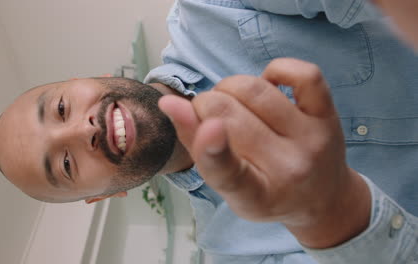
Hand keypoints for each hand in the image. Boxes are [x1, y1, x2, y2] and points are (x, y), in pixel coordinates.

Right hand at [159, 58, 370, 247]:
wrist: (323, 197)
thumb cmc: (266, 191)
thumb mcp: (226, 186)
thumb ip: (193, 144)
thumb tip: (169, 102)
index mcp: (256, 197)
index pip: (231, 175)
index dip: (214, 149)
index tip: (207, 128)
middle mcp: (289, 169)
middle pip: (229, 115)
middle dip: (205, 105)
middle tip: (209, 113)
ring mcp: (314, 140)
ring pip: (256, 90)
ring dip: (229, 87)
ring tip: (232, 101)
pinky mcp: (330, 116)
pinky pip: (304, 74)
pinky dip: (276, 69)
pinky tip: (267, 83)